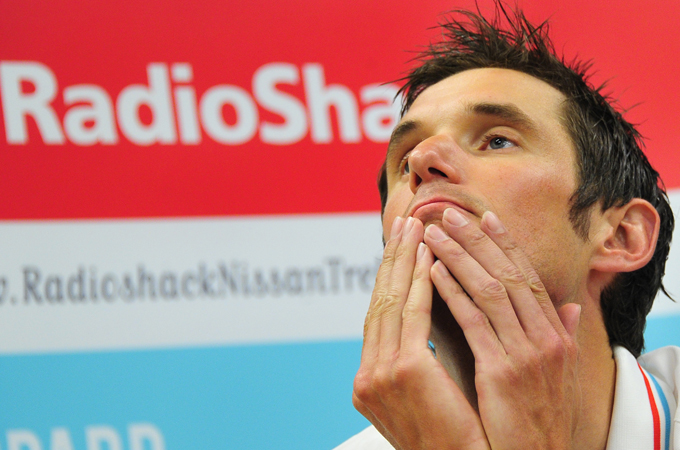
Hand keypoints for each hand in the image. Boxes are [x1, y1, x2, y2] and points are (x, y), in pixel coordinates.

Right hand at [352, 216, 489, 449]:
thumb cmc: (462, 437)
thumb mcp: (436, 392)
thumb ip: (430, 354)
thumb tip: (438, 320)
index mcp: (373, 380)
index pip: (380, 319)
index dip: (392, 280)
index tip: (405, 248)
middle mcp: (367, 376)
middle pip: (379, 303)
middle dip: (393, 261)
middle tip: (405, 224)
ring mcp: (379, 374)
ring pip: (392, 301)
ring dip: (406, 262)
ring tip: (417, 229)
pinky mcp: (403, 371)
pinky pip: (413, 315)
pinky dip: (421, 283)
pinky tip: (430, 258)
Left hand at [424, 208, 581, 449]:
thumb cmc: (541, 418)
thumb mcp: (560, 374)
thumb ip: (561, 335)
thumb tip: (567, 305)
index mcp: (556, 335)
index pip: (529, 276)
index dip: (507, 245)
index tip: (487, 217)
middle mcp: (546, 338)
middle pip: (509, 274)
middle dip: (477, 240)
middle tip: (450, 214)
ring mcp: (526, 354)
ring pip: (490, 289)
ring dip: (459, 257)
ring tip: (434, 234)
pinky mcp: (501, 371)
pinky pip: (473, 321)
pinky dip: (453, 292)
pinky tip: (433, 272)